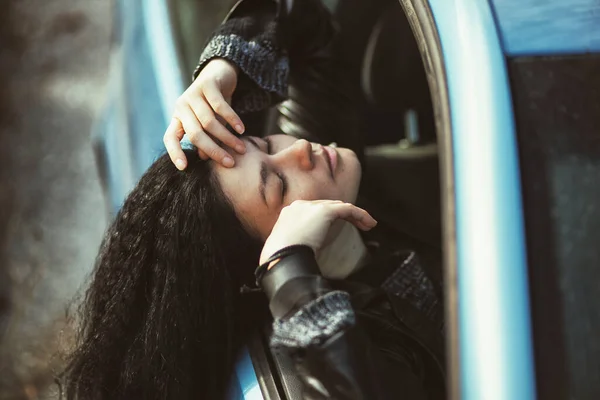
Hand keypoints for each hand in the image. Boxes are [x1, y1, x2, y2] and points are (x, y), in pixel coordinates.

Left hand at [163, 58, 245, 169]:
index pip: (170, 138)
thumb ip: (207, 139)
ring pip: (209, 122)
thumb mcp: (209, 124)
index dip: (174, 153)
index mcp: (178, 119)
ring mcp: (193, 94)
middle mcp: (182, 106)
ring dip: (226, 137)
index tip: (183, 168)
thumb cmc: (213, 106)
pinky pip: (220, 106)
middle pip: (195, 134)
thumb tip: (203, 157)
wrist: (219, 74)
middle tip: (229, 163)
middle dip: (213, 150)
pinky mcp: (207, 84)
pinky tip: (241, 129)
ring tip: (240, 148)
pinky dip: (232, 120)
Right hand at [260, 200, 376, 264]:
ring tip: (368, 225)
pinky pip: (348, 209)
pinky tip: (369, 224)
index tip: (339, 229)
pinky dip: (360, 215)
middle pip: (328, 206)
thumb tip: (310, 253)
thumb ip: (299, 243)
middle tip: (358, 226)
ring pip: (340, 206)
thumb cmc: (282, 259)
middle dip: (344, 215)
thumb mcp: (289, 248)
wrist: (280, 256)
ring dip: (356, 215)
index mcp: (290, 214)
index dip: (330, 218)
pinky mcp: (323, 211)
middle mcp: (300, 206)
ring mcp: (311, 207)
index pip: (315, 211)